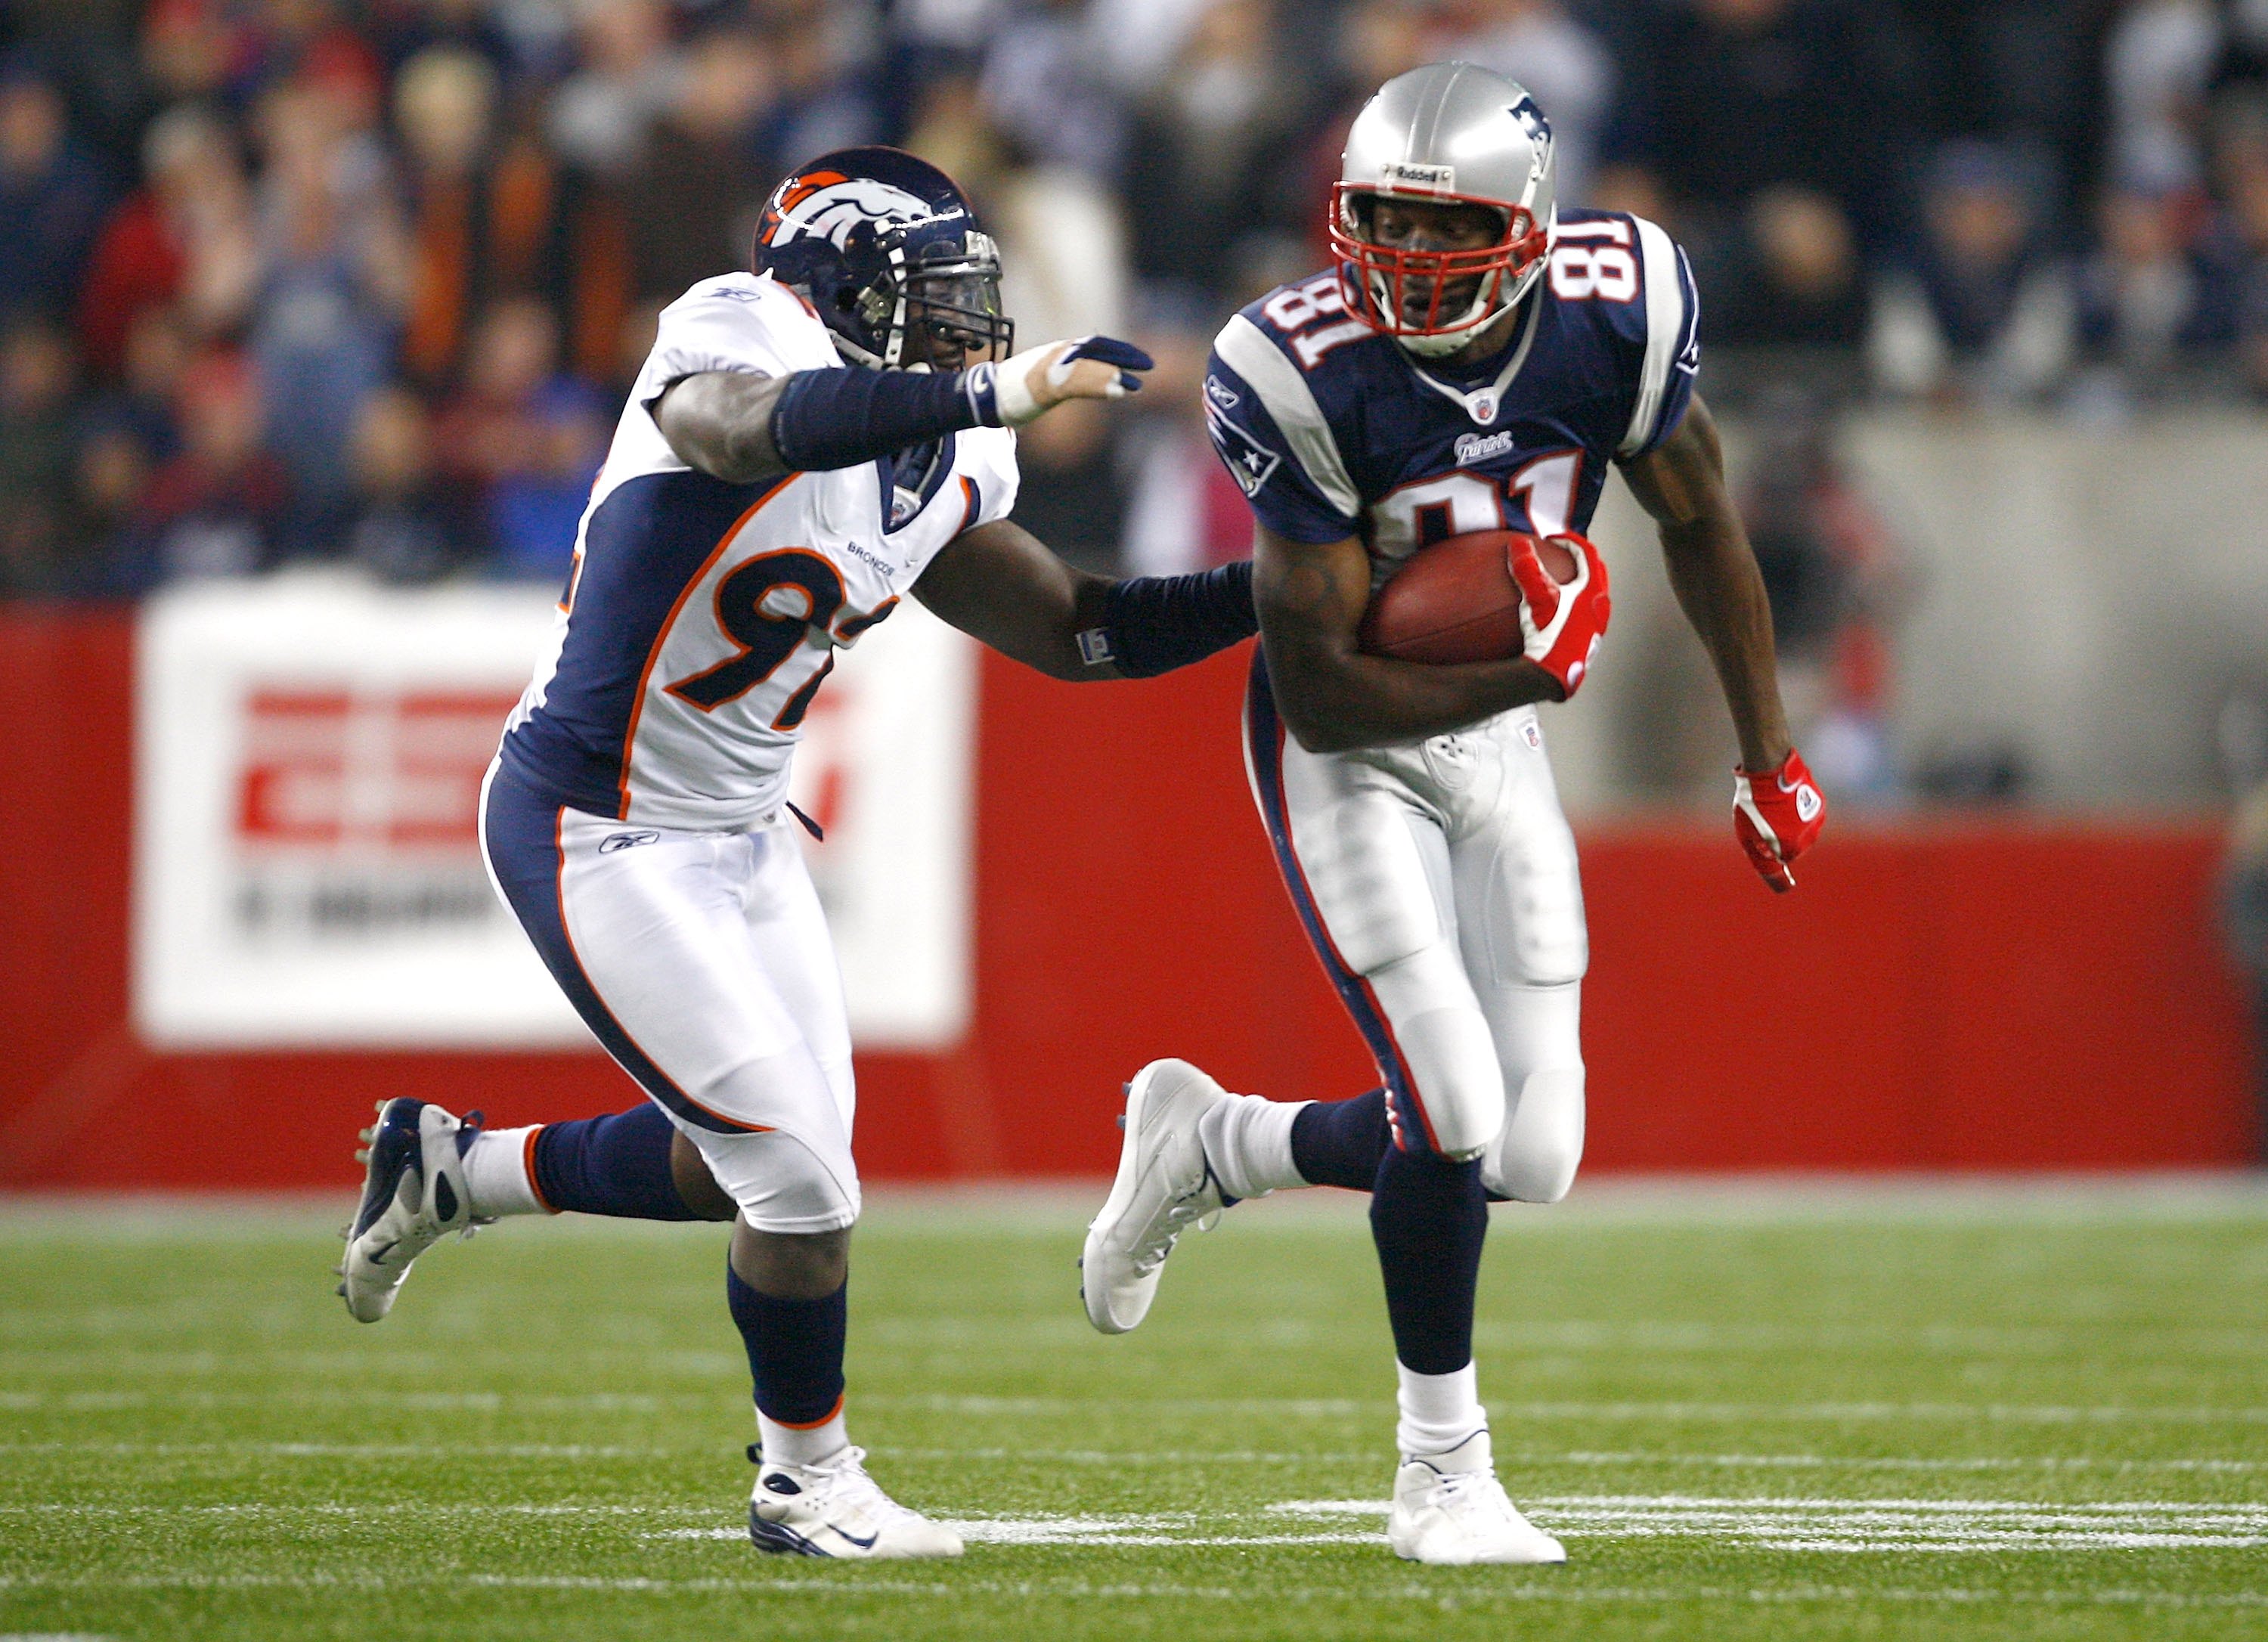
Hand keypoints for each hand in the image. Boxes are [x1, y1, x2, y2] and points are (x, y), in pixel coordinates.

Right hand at [971, 336, 1153, 426]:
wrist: (986, 395)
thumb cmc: (1009, 390)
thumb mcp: (1039, 379)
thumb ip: (1058, 379)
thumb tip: (1066, 386)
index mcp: (1056, 351)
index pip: (1092, 345)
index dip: (1115, 349)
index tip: (1135, 357)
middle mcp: (1055, 354)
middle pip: (1095, 350)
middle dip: (1123, 356)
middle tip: (1148, 364)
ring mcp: (1050, 367)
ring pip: (1089, 368)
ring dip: (1114, 376)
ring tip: (1135, 385)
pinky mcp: (1046, 384)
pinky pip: (1078, 383)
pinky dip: (1099, 387)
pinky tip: (1119, 392)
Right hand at [1506, 531, 1609, 698]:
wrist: (1554, 673)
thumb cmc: (1549, 635)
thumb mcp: (1536, 598)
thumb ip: (1527, 568)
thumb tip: (1518, 543)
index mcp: (1593, 590)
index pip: (1587, 554)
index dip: (1570, 542)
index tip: (1553, 540)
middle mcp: (1600, 605)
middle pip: (1596, 572)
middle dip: (1580, 560)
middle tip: (1562, 555)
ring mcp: (1597, 624)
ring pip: (1593, 594)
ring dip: (1579, 582)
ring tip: (1560, 582)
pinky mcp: (1589, 640)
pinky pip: (1586, 612)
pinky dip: (1575, 603)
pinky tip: (1556, 613)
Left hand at [1732, 748, 1825, 891]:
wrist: (1770, 768)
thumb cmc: (1753, 804)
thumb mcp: (1748, 837)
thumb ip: (1765, 864)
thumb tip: (1783, 888)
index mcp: (1792, 848)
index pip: (1782, 867)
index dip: (1768, 857)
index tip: (1766, 852)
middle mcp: (1810, 837)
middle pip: (1791, 848)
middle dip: (1777, 840)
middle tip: (1760, 821)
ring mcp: (1816, 819)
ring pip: (1800, 831)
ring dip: (1787, 824)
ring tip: (1770, 807)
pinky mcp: (1819, 803)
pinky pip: (1805, 815)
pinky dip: (1795, 811)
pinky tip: (1782, 799)